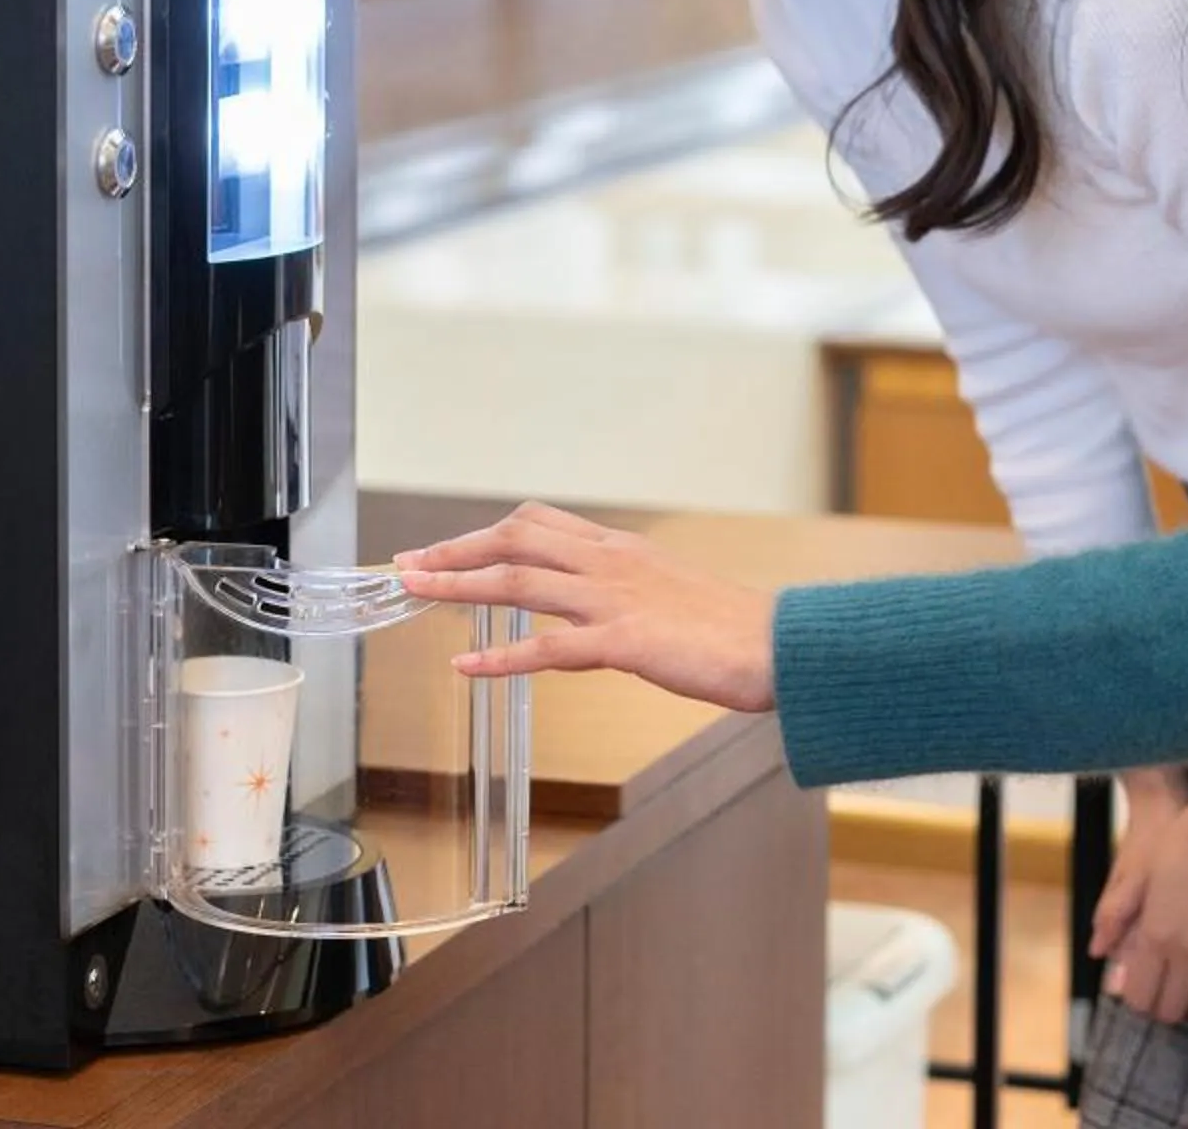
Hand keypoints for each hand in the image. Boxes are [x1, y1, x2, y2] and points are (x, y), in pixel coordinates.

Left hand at [396, 503, 776, 711]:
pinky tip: (466, 664)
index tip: (446, 547)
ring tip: (414, 591)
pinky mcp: (624, 642)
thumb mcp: (671, 595)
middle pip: (516, 540)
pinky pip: (547, 647)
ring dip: (458, 585)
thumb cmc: (734, 630)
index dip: (485, 533)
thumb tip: (589, 614)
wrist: (779, 646)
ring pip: (519, 581)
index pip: (539, 523)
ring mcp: (615, 600)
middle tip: (408, 563)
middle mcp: (612, 564)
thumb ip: (625, 595)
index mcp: (622, 550)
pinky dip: (499, 655)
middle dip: (455, 550)